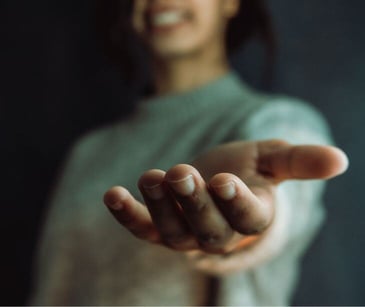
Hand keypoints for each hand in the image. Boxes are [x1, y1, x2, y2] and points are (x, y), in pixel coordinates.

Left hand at [103, 140, 347, 255]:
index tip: (226, 180)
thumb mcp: (272, 160)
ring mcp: (186, 233)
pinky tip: (112, 194)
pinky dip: (127, 214)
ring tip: (152, 177)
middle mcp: (218, 233)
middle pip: (207, 229)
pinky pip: (142, 227)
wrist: (215, 183)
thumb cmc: (247, 170)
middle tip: (182, 174)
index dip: (237, 202)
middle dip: (194, 204)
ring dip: (159, 205)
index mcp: (250, 217)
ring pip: (172, 230)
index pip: (247, 218)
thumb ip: (301, 162)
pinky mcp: (158, 226)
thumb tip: (340, 159)